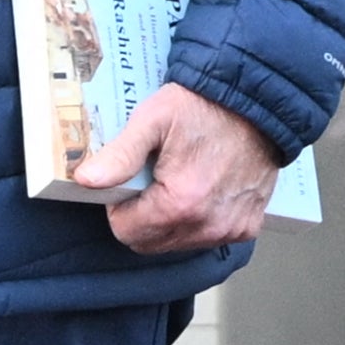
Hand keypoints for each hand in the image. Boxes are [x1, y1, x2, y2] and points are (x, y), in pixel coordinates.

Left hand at [76, 80, 280, 255]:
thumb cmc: (204, 106)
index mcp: (179, 204)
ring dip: (170, 221)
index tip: (132, 181)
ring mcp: (229, 230)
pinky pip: (208, 237)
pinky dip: (200, 221)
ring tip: (180, 181)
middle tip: (153, 180)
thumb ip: (120, 154)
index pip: (125, 231)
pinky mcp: (246, 227)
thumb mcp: (154, 119)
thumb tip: (86, 180)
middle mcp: (207, 226)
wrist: (258, 101)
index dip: (120, 206)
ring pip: (178, 243)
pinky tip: (205, 189)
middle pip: (150, 242)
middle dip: (143, 217)